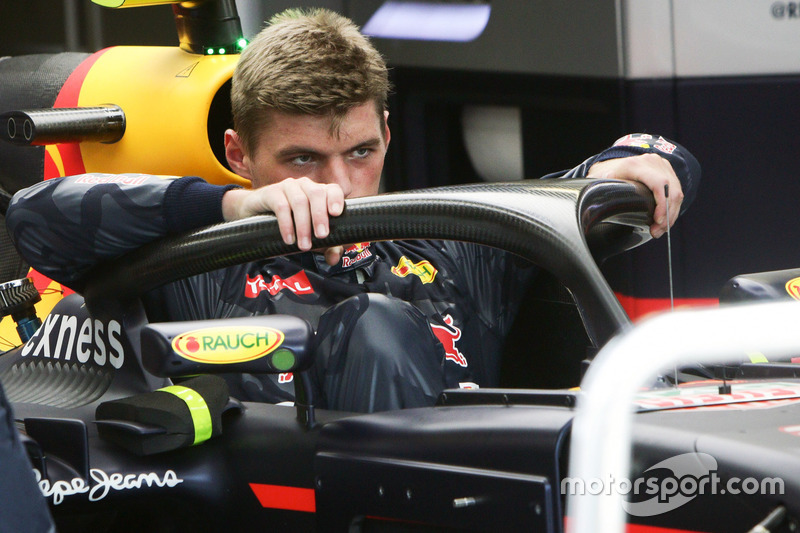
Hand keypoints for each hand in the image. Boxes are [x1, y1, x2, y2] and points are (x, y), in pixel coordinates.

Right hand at [222, 177, 345, 263]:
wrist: (255, 213)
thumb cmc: (290, 223)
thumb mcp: (310, 235)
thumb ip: (327, 247)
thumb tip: (334, 259)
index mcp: (320, 193)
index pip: (333, 190)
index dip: (336, 199)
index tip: (336, 214)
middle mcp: (305, 186)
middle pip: (317, 193)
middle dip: (320, 216)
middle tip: (321, 236)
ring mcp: (288, 187)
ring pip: (299, 201)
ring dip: (303, 225)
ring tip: (304, 246)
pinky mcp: (272, 192)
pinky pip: (281, 206)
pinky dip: (287, 224)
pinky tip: (289, 239)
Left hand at [587, 153, 682, 237]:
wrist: (617, 162)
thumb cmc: (610, 175)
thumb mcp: (603, 180)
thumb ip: (601, 189)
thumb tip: (595, 203)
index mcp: (637, 165)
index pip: (659, 184)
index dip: (662, 204)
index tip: (657, 221)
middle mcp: (653, 162)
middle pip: (671, 191)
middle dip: (667, 215)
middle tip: (657, 231)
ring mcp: (663, 166)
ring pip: (677, 194)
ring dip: (670, 215)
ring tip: (659, 230)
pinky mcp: (669, 172)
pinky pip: (677, 193)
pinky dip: (672, 209)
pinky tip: (664, 221)